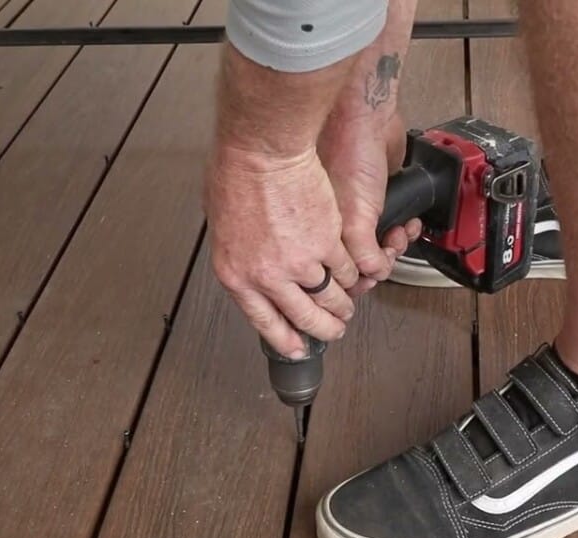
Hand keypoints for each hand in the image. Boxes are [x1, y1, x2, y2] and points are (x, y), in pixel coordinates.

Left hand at [205, 146, 360, 358]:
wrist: (262, 151)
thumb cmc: (235, 174)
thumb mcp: (222, 225)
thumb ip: (240, 253)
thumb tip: (252, 262)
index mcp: (237, 275)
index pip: (264, 320)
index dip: (284, 339)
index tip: (297, 347)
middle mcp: (268, 276)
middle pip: (304, 316)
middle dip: (323, 329)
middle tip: (334, 330)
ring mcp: (300, 263)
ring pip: (330, 297)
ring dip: (343, 305)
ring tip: (348, 307)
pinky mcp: (327, 244)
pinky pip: (346, 268)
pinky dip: (353, 273)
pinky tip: (355, 274)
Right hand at [319, 110, 422, 296]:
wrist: (368, 118)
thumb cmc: (349, 156)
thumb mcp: (355, 222)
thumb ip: (362, 256)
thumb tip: (373, 275)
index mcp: (317, 233)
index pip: (335, 275)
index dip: (358, 278)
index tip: (374, 273)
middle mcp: (331, 226)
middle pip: (359, 264)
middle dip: (380, 261)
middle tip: (389, 251)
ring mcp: (353, 212)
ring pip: (378, 246)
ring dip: (396, 245)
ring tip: (402, 233)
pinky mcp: (373, 200)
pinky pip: (392, 227)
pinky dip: (405, 229)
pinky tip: (409, 222)